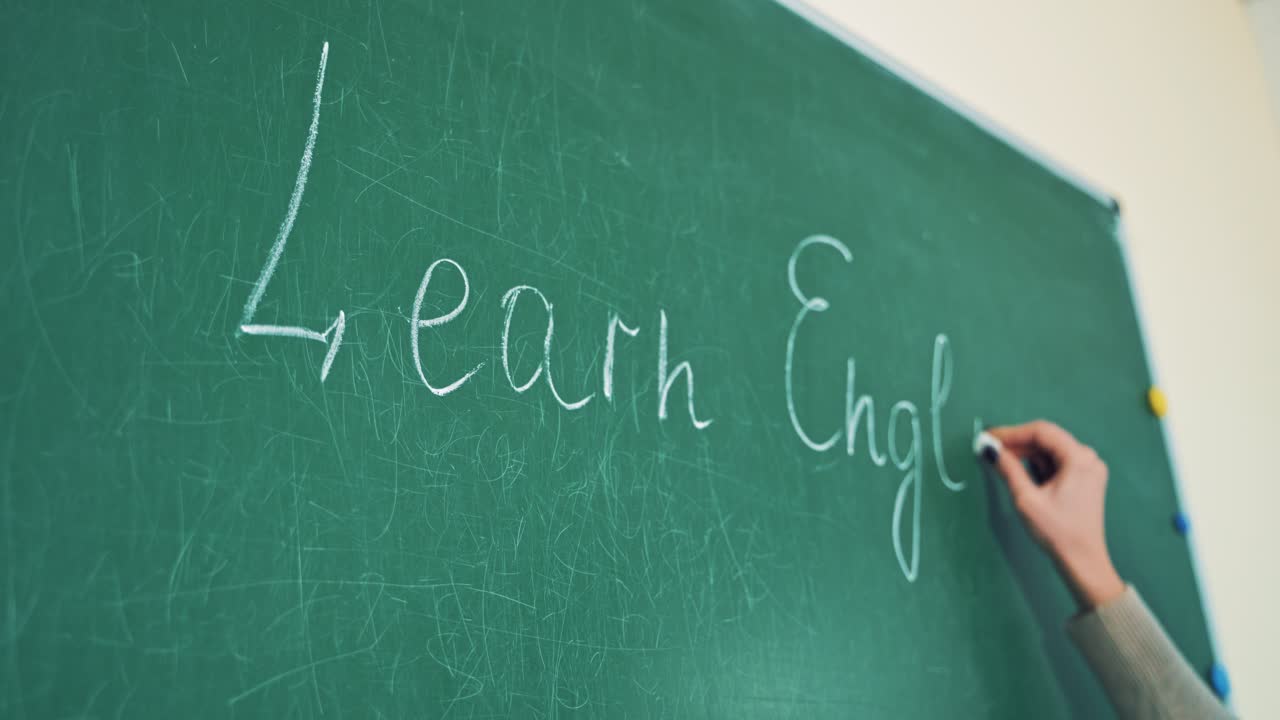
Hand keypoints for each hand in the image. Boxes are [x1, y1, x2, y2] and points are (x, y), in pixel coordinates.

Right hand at [988, 420, 1125, 609]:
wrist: (1082, 561)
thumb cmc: (1057, 532)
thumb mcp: (1026, 499)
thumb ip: (1008, 468)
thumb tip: (989, 448)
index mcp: (1079, 459)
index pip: (1041, 431)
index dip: (1012, 432)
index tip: (989, 438)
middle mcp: (1088, 458)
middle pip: (1047, 439)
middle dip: (1018, 443)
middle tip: (991, 449)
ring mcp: (1089, 468)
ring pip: (1051, 450)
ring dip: (1026, 454)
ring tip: (1001, 460)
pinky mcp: (1085, 479)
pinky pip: (1057, 462)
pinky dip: (1038, 464)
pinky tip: (1020, 471)